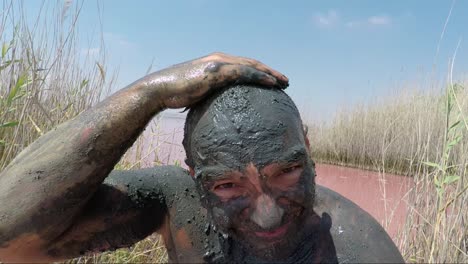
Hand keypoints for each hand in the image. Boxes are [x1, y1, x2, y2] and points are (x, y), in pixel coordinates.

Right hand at [140, 52, 288, 108]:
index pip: (243, 66)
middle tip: (284, 81)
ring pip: (251, 65)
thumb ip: (210, 97)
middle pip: (251, 63)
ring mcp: (219, 64)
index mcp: (217, 65)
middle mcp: (220, 60)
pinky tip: (272, 83)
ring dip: (269, 73)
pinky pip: (244, 72)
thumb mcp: (198, 94)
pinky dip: (259, 76)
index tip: (272, 82)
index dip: (259, 73)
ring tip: (283, 82)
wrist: (161, 90)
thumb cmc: (176, 95)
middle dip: (269, 72)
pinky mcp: (217, 71)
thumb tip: (218, 115)